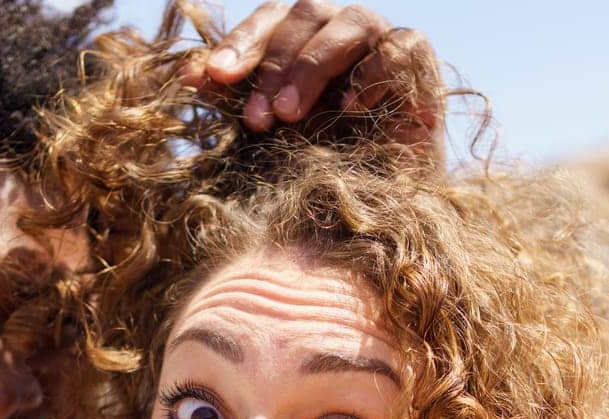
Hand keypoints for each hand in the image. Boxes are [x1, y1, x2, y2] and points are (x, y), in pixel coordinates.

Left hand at [181, 1, 442, 149]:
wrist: (376, 210)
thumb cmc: (320, 168)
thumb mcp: (269, 134)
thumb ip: (235, 100)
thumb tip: (188, 73)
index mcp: (304, 40)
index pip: (271, 19)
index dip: (241, 43)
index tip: (214, 79)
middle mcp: (341, 32)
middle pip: (306, 14)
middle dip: (275, 66)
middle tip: (258, 120)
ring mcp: (382, 43)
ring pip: (352, 22)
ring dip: (314, 66)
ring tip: (291, 116)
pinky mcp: (420, 66)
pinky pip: (402, 46)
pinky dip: (375, 73)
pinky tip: (352, 109)